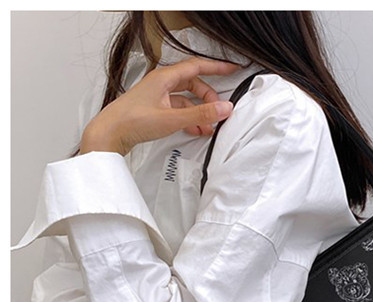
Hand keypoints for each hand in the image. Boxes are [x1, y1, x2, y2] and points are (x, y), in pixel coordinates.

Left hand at [80, 57, 241, 156]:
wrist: (110, 134)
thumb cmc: (132, 121)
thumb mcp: (172, 118)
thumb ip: (201, 114)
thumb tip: (224, 108)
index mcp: (164, 78)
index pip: (196, 67)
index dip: (216, 67)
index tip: (232, 69)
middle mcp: (161, 84)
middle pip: (194, 85)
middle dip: (209, 98)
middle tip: (219, 111)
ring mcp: (158, 97)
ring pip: (187, 100)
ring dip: (200, 112)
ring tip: (209, 126)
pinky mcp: (155, 110)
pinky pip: (179, 111)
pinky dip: (190, 119)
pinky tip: (196, 130)